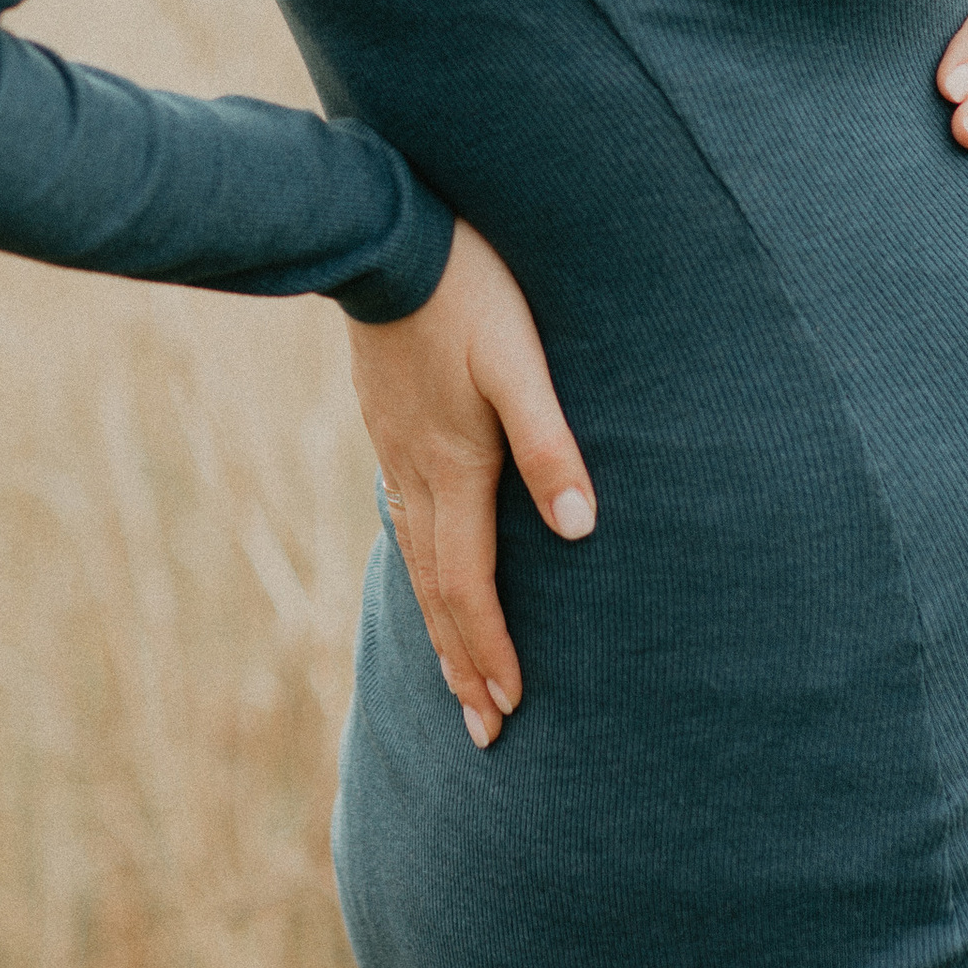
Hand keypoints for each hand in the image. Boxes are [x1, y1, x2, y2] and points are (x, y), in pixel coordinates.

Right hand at [346, 221, 595, 749]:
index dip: (491, 652)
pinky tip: (427, 569)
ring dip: (439, 625)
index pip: (470, 587)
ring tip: (456, 678)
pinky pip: (404, 519)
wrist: (385, 234)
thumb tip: (582, 530)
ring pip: (415, 559)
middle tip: (482, 732)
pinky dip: (420, 568)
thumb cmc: (469, 292)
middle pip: (437, 591)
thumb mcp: (521, 362)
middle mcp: (416, 473)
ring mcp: (394, 450)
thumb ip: (551, 443)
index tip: (509, 712)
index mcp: (453, 468)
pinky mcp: (387, 425)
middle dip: (463, 665)